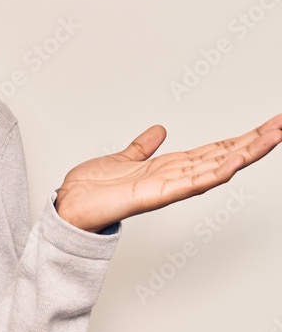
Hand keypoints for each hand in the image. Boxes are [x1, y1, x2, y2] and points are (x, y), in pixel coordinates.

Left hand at [55, 114, 281, 232]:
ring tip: (274, 136)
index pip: (215, 150)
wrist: (70, 206)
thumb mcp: (124, 158)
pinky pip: (190, 184)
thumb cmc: (94, 189)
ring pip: (216, 168)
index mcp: (170, 168)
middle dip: (255, 142)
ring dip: (245, 153)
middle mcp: (175, 178)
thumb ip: (143, 146)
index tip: (268, 125)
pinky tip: (235, 162)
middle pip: (224, 157)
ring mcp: (168, 188)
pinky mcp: (155, 195)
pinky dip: (213, 173)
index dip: (241, 138)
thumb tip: (160, 130)